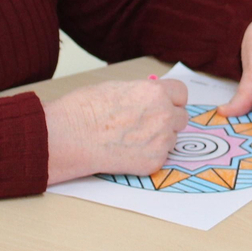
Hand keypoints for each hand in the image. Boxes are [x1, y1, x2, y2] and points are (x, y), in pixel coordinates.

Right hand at [43, 78, 188, 183]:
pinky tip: (128, 152)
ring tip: (132, 138)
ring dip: (159, 139)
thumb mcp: (118, 87)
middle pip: (181, 118)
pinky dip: (149, 156)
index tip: (166, 104)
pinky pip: (161, 157)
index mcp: (155, 92)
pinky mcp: (153, 163)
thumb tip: (150, 97)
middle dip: (168, 120)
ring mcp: (160, 140)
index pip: (182, 94)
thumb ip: (142, 93)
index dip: (172, 99)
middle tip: (148, 124)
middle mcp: (163, 115)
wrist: (69, 136)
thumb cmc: (84, 109)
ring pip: (172, 139)